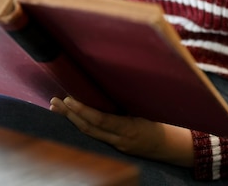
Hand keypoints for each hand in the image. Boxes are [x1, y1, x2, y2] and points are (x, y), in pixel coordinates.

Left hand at [50, 96, 194, 166]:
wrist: (173, 146)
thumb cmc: (164, 121)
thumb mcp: (149, 109)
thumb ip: (130, 100)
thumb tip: (111, 80)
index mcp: (130, 128)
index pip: (100, 120)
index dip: (82, 110)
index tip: (69, 99)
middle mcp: (121, 140)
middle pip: (88, 128)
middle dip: (69, 115)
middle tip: (54, 101)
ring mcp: (117, 145)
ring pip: (89, 133)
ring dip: (71, 119)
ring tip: (56, 108)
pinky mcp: (116, 146)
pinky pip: (95, 135)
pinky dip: (81, 124)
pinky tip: (72, 116)